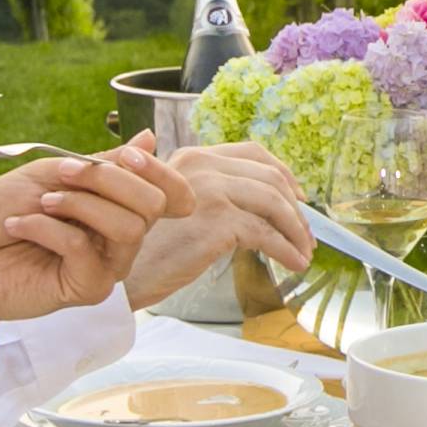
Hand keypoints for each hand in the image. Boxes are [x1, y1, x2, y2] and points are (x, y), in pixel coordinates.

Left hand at [0, 133, 193, 361]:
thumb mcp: (49, 173)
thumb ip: (101, 162)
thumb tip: (150, 138)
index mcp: (116, 208)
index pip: (169, 193)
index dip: (159, 170)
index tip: (125, 154)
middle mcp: (119, 238)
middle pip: (153, 205)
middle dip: (110, 179)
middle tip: (63, 174)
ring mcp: (107, 266)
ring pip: (129, 228)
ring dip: (80, 204)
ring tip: (40, 203)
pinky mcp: (87, 288)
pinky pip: (84, 249)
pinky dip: (47, 228)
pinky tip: (19, 226)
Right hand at [125, 142, 315, 308]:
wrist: (120, 274)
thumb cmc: (146, 248)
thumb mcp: (176, 207)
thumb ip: (212, 194)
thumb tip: (262, 204)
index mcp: (193, 156)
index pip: (253, 152)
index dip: (283, 173)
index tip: (300, 197)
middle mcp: (202, 165)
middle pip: (270, 178)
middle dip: (296, 209)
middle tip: (307, 235)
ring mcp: (210, 190)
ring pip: (274, 204)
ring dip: (297, 231)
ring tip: (304, 253)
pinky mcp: (217, 221)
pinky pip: (266, 234)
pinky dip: (287, 250)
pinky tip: (294, 263)